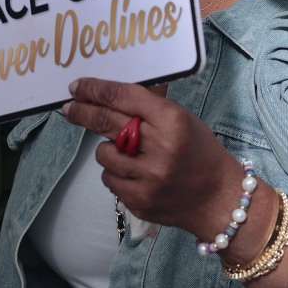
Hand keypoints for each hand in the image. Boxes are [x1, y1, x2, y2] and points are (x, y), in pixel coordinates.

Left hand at [62, 77, 244, 240]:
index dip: (94, 89)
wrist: (218, 198)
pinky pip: (108, 179)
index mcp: (172, 119)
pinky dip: (116, 174)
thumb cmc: (199, 153)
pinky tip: (135, 174)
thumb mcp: (182, 119)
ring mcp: (148, 177)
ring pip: (103, 153)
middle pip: (105, 121)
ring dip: (108, 150)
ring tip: (128, 153)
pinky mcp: (139, 200)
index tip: (77, 87)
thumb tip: (111, 90)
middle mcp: (160, 147)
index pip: (122, 96)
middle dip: (81, 112)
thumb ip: (149, 107)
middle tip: (69, 108)